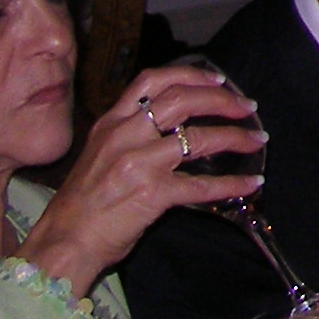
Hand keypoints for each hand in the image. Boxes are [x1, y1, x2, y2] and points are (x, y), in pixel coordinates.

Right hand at [17, 66, 263, 298]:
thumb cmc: (80, 204)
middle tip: (247, 107)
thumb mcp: (98, 154)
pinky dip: (231, 184)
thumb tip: (174, 128)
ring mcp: (140, 163)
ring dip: (235, 137)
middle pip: (183, 101)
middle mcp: (126, 135)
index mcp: (111, 122)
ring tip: (256, 139)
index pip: (153, 81)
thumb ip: (130, 136)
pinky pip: (202, 185)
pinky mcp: (153, 194)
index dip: (190, 75)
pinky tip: (250, 184)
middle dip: (222, 100)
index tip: (217, 79)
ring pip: (199, 138)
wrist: (62, 242)